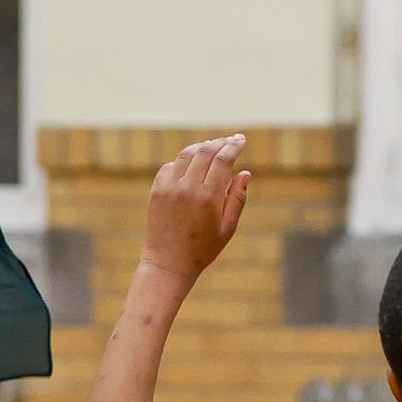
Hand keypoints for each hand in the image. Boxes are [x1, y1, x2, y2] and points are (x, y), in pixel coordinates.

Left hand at [139, 136, 248, 284]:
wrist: (168, 262)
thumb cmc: (203, 249)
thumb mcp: (227, 228)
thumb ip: (237, 198)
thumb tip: (245, 173)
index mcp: (208, 197)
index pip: (223, 161)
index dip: (233, 146)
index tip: (241, 139)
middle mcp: (187, 188)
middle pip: (205, 152)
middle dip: (220, 142)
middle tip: (230, 140)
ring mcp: (169, 187)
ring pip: (187, 154)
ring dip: (201, 147)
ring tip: (212, 146)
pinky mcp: (156, 190)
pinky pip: (170, 166)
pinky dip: (183, 160)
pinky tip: (192, 163)